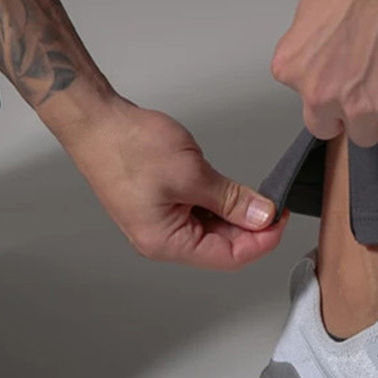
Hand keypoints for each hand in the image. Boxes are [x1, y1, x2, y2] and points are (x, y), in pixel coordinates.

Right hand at [57, 96, 288, 269]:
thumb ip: (231, 199)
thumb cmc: (129, 146)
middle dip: (252, 227)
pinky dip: (219, 204)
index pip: (229, 256)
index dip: (262, 240)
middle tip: (275, 203)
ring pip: (212, 230)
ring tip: (257, 194)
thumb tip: (263, 216)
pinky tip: (233, 191)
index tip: (281, 217)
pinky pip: (199, 214)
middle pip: (222, 246)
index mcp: (166, 242)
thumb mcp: (192, 174)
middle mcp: (162, 239)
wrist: (96, 121)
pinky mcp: (160, 204)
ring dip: (236, 215)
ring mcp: (160, 222)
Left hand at [270, 0, 377, 147]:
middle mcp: (318, 93)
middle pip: (333, 128)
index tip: (349, 77)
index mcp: (292, 70)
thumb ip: (312, 52)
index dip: (332, 93)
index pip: (309, 105)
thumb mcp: (310, 16)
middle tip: (373, 80)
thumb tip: (323, 65)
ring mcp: (358, 104)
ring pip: (369, 133)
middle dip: (351, 112)